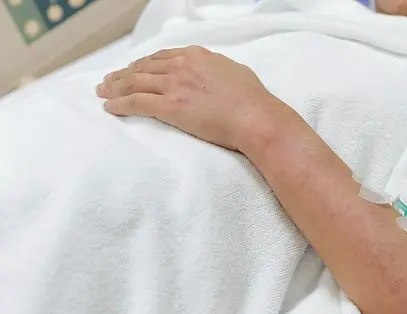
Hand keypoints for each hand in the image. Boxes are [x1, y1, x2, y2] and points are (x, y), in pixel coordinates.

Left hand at [97, 46, 286, 151]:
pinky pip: (136, 103)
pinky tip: (110, 107)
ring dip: (114, 87)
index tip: (134, 70)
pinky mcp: (170, 107)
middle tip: (109, 81)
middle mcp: (181, 66)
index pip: (161, 57)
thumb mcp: (235, 72)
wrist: (256, 118)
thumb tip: (211, 73)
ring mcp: (174, 85)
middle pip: (143, 68)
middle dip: (123, 74)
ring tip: (103, 92)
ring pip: (134, 83)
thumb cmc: (253, 100)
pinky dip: (120, 104)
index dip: (143, 64)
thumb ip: (216, 69)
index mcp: (196, 55)